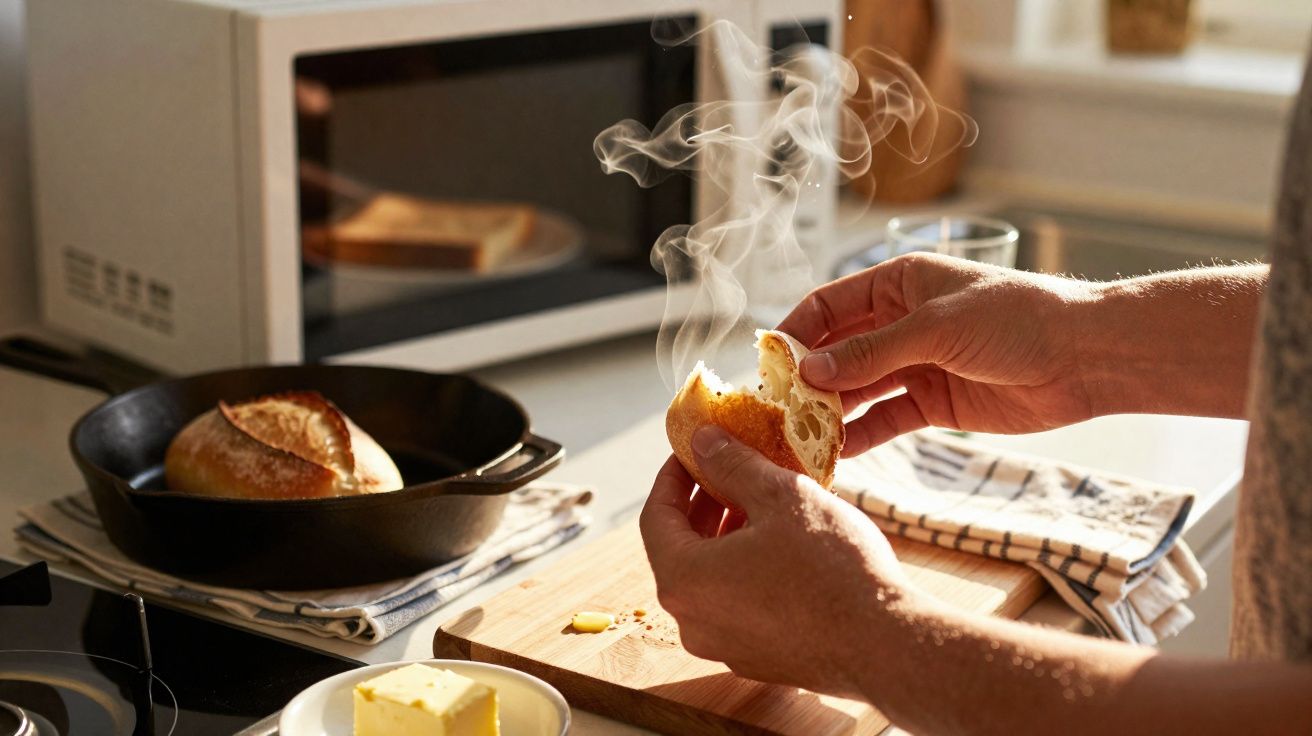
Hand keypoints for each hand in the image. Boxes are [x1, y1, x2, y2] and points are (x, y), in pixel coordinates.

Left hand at [640, 426, 916, 697]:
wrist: (886, 644)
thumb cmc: (832, 568)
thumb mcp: (781, 497)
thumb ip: (733, 465)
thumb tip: (703, 441)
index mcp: (684, 580)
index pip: (655, 516)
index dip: (672, 476)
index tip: (692, 451)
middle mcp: (692, 621)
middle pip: (680, 549)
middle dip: (702, 504)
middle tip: (729, 469)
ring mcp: (723, 646)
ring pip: (710, 578)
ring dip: (726, 536)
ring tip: (762, 501)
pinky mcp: (757, 659)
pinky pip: (736, 604)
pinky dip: (746, 569)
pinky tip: (783, 544)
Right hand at [778, 252, 1098, 455]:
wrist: (1086, 358)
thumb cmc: (1017, 319)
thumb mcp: (937, 329)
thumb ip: (872, 353)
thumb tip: (809, 372)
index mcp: (899, 284)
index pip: (830, 305)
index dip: (796, 332)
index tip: (766, 364)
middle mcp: (900, 323)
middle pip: (837, 351)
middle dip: (806, 379)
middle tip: (775, 410)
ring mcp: (915, 365)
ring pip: (857, 389)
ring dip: (829, 412)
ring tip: (797, 437)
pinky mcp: (933, 404)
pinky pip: (885, 420)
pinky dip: (861, 436)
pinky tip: (835, 454)